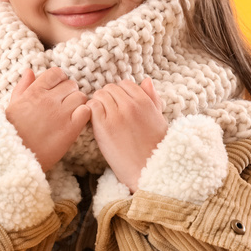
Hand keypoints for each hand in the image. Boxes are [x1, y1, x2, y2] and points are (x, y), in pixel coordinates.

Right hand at [5, 67, 90, 172]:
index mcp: (34, 92)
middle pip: (71, 85)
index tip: (58, 90)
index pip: (56, 73)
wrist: (15, 156)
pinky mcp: (70, 128)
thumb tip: (29, 71)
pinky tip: (76, 122)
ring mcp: (60, 113)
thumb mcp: (13, 104)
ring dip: (78, 104)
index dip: (60, 80)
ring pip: (81, 97)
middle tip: (65, 105)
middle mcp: (48, 100)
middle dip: (70, 93)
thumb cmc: (12, 131)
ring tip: (70, 114)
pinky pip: (86, 111)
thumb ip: (23, 86)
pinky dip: (84, 115)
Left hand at [87, 76, 167, 192]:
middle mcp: (130, 105)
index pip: (125, 84)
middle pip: (110, 88)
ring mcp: (116, 115)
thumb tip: (146, 80)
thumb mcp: (159, 118)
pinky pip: (91, 107)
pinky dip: (91, 112)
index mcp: (144, 101)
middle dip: (108, 98)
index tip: (119, 105)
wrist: (148, 170)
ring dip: (98, 104)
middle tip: (108, 112)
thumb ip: (152, 98)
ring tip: (103, 118)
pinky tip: (97, 123)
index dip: (120, 94)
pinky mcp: (104, 126)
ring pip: (99, 95)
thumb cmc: (155, 147)